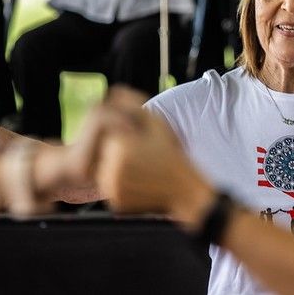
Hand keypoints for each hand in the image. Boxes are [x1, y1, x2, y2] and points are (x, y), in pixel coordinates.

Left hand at [94, 86, 214, 228]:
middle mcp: (111, 169)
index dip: (129, 137)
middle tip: (147, 158)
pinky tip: (142, 182)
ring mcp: (112, 189)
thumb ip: (132, 104)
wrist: (186, 191)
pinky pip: (112, 188)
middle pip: (107, 153)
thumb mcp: (157, 124)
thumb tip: (112, 91)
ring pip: (107, 170)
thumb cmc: (173, 154)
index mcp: (119, 148)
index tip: (147, 145)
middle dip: (123, 153)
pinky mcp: (115, 203)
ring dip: (122, 168)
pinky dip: (124, 185)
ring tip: (145, 170)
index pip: (111, 135)